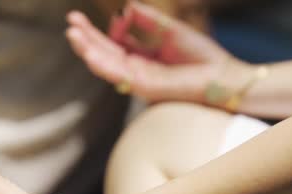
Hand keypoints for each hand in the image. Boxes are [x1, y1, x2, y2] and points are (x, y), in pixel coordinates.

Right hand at [66, 1, 246, 103]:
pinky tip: (90, 54)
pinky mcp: (144, 87)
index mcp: (140, 57)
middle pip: (103, 53)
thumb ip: (147, 20)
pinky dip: (103, 64)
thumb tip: (125, 8)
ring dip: (87, 50)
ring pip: (105, 65)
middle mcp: (135, 69)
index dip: (93, 31)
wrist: (221, 77)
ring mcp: (137, 79)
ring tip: (72, 34)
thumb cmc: (200, 56)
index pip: (110, 44)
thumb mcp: (169, 30)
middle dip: (85, 38)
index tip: (76, 16)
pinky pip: (119, 75)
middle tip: (70, 22)